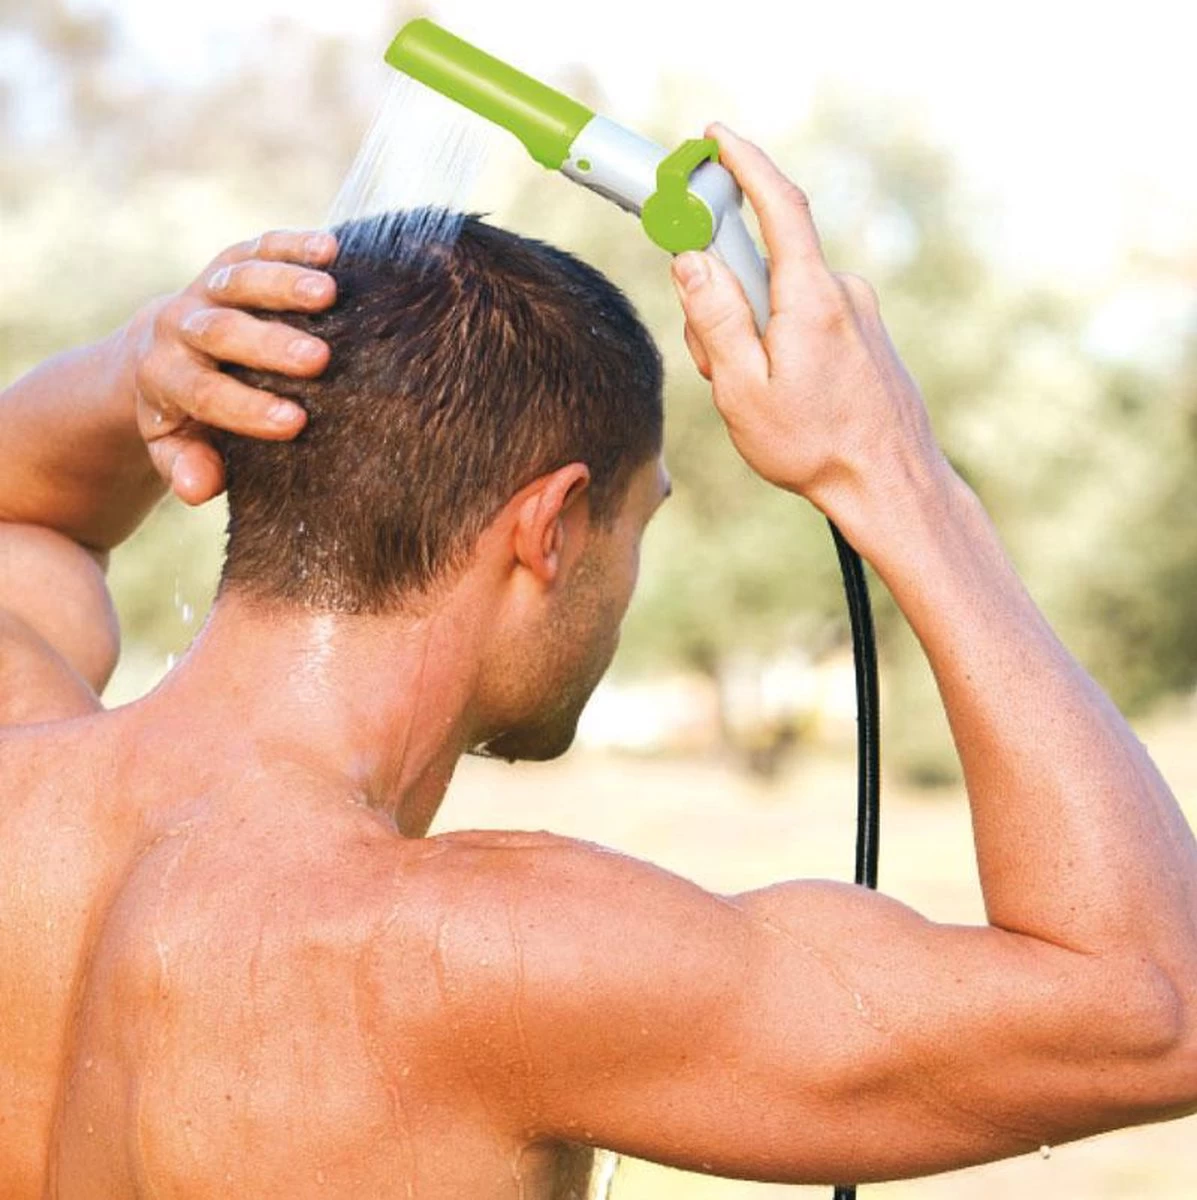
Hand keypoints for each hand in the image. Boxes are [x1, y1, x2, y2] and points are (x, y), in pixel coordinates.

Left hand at [132, 230, 337, 505]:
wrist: (165, 348)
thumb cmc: (189, 412)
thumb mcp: (177, 445)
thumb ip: (186, 467)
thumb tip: (200, 488)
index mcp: (164, 377)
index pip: (202, 391)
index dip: (245, 407)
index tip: (294, 422)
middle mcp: (181, 327)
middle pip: (219, 330)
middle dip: (267, 344)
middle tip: (316, 360)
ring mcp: (207, 288)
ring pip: (238, 279)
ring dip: (284, 283)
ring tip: (330, 293)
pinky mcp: (233, 259)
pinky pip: (259, 245)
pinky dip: (293, 243)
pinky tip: (332, 249)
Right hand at [672, 124, 950, 530]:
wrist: (891, 486)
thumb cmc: (814, 447)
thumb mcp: (744, 390)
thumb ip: (715, 320)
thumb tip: (692, 259)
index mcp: (810, 297)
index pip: (778, 204)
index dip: (744, 162)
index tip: (714, 137)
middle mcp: (841, 292)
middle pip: (763, 264)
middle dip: (724, 299)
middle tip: (715, 364)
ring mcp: (857, 312)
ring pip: (781, 299)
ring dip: (751, 334)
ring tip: (757, 397)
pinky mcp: (864, 333)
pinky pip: (805, 318)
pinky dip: (778, 343)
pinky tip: (786, 396)